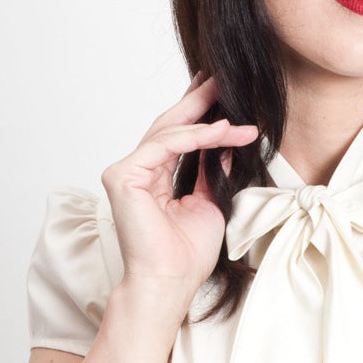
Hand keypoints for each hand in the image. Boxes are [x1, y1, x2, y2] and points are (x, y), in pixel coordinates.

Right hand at [101, 70, 259, 309]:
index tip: (222, 94)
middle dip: (198, 102)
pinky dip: (195, 137)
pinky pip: (165, 146)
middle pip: (168, 127)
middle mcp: (135, 171)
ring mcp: (126, 172)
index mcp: (153, 178)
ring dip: (208, 122)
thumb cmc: (187, 255)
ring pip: (169, 133)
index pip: (176, 137)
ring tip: (239, 118)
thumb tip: (230, 144)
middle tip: (222, 80)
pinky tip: (222, 131)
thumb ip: (214, 173)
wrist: (171, 281)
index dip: (198, 114)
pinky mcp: (123, 176)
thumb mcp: (211, 204)